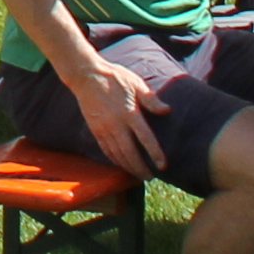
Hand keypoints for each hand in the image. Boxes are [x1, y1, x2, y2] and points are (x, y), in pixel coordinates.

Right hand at [62, 55, 161, 178]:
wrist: (87, 76)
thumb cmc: (115, 78)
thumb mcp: (136, 84)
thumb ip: (151, 99)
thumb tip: (167, 110)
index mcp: (129, 112)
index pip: (145, 138)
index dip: (155, 153)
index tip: (162, 165)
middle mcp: (116, 124)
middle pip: (130, 152)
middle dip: (140, 168)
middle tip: (150, 177)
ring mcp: (104, 128)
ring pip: (117, 154)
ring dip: (128, 167)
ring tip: (138, 175)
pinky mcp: (95, 129)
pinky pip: (106, 150)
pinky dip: (115, 160)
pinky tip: (122, 165)